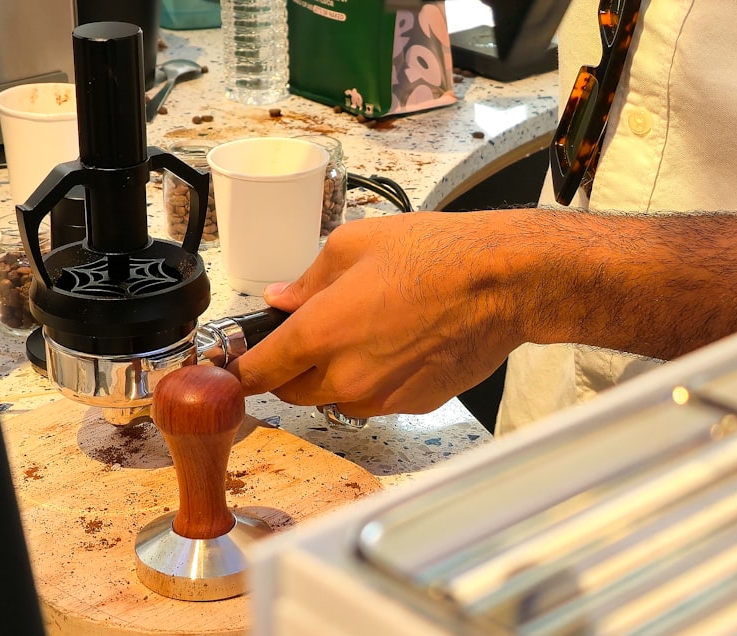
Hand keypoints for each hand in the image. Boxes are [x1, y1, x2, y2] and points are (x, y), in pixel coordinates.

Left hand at [226, 212, 525, 417]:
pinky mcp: (411, 406)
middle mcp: (344, 376)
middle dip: (288, 369)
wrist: (501, 283)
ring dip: (331, 377)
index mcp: (318, 334)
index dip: (239, 370)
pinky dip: (371, 382)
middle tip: (308, 335)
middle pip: (290, 392)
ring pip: (332, 400)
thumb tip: (283, 297)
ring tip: (363, 334)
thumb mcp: (353, 246)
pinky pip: (373, 402)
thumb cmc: (435, 257)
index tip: (234, 365)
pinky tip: (395, 347)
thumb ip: (307, 280)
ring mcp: (379, 398)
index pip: (257, 372)